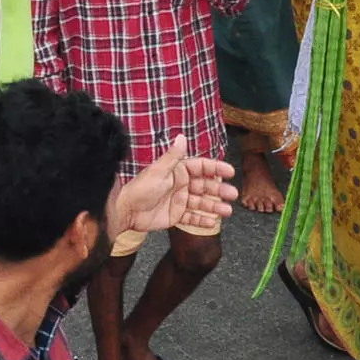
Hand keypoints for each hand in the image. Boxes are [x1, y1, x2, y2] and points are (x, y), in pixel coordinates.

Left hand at [111, 134, 237, 237]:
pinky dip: (202, 220)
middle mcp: (180, 185)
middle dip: (219, 190)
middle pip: (205, 186)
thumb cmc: (141, 188)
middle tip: (233, 194)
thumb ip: (173, 156)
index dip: (216, 168)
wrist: (127, 210)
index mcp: (177, 172)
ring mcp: (179, 201)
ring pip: (201, 203)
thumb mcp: (159, 171)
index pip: (201, 167)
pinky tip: (212, 222)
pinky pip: (192, 217)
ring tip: (227, 211)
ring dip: (215, 206)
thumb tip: (182, 136)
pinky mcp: (175, 215)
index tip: (230, 171)